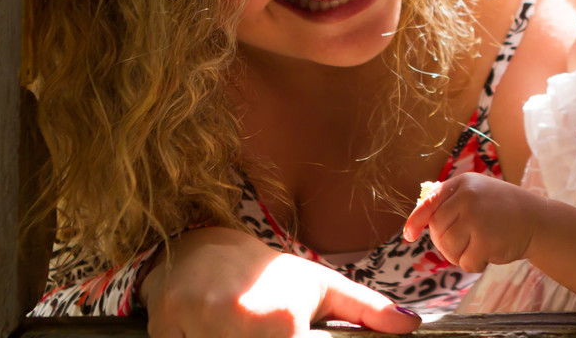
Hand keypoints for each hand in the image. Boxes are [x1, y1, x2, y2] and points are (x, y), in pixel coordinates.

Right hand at [140, 226, 420, 337]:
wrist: (203, 246)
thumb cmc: (270, 273)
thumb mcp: (320, 287)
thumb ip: (367, 310)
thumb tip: (411, 326)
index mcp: (284, 322)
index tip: (291, 335)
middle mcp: (241, 325)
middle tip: (258, 330)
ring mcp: (199, 328)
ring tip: (234, 329)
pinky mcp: (164, 328)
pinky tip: (205, 333)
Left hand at [402, 174, 542, 272]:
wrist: (537, 220)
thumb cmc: (503, 208)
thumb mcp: (478, 192)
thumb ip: (452, 200)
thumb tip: (421, 214)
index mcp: (463, 183)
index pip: (430, 202)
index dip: (416, 220)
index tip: (408, 235)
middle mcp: (468, 198)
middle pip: (437, 230)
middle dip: (445, 243)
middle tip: (463, 244)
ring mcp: (477, 219)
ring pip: (448, 248)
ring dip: (459, 255)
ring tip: (476, 247)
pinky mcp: (486, 241)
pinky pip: (465, 262)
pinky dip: (474, 263)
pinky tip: (488, 254)